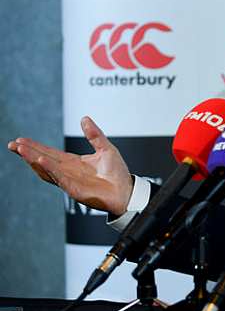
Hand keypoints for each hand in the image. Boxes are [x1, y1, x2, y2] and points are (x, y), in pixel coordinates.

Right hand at [7, 116, 132, 215]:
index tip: (20, 140)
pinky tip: (40, 160)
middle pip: (43, 160)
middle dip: (27, 152)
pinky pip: (59, 178)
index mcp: (73, 163)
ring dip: (33, 159)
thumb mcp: (106, 148)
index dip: (35, 146)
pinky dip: (49, 169)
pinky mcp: (75, 190)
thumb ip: (94, 135)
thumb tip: (84, 118)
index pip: (50, 153)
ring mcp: (69, 181)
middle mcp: (68, 172)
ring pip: (47, 169)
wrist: (127, 191)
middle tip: (12, 144)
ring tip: (21, 150)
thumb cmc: (117, 173)